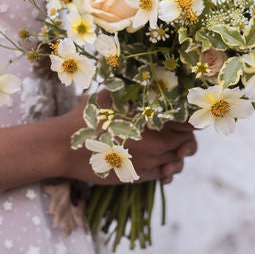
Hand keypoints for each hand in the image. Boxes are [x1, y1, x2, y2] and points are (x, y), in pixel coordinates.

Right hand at [58, 96, 197, 184]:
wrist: (64, 147)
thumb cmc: (87, 117)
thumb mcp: (111, 96)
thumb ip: (133, 91)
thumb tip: (148, 76)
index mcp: (153, 123)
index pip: (188, 124)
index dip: (190, 120)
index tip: (186, 117)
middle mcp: (155, 145)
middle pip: (187, 144)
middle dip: (186, 139)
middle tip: (179, 132)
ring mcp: (147, 164)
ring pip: (177, 162)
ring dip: (177, 156)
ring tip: (171, 149)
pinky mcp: (136, 177)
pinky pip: (162, 176)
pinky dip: (166, 170)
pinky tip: (162, 164)